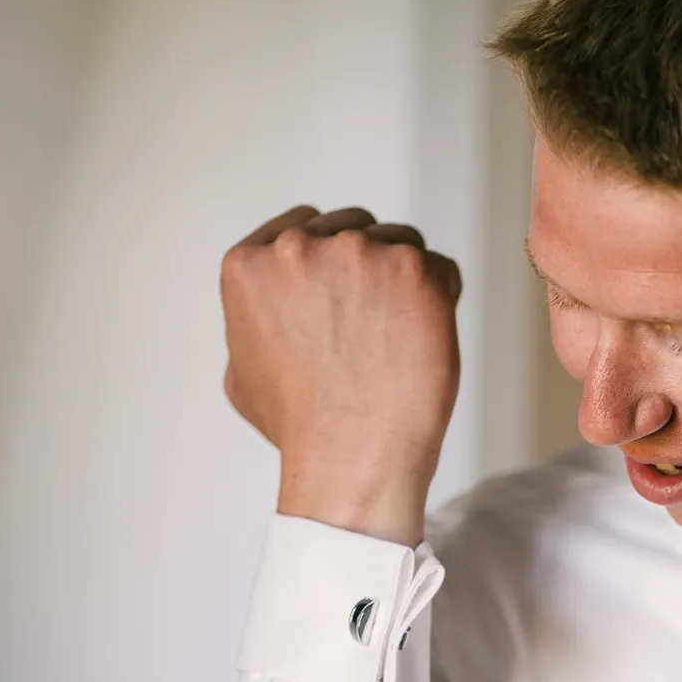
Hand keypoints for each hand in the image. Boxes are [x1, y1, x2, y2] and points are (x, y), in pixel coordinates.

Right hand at [220, 205, 462, 545]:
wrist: (350, 456)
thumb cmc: (300, 426)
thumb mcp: (241, 370)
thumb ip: (254, 319)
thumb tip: (275, 308)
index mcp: (249, 265)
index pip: (302, 225)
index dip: (327, 258)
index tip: (341, 291)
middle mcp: (298, 247)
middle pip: (352, 227)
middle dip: (366, 267)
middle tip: (372, 325)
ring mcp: (357, 253)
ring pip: (399, 241)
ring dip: (404, 280)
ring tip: (395, 338)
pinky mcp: (412, 269)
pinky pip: (441, 268)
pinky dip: (440, 300)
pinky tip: (420, 340)